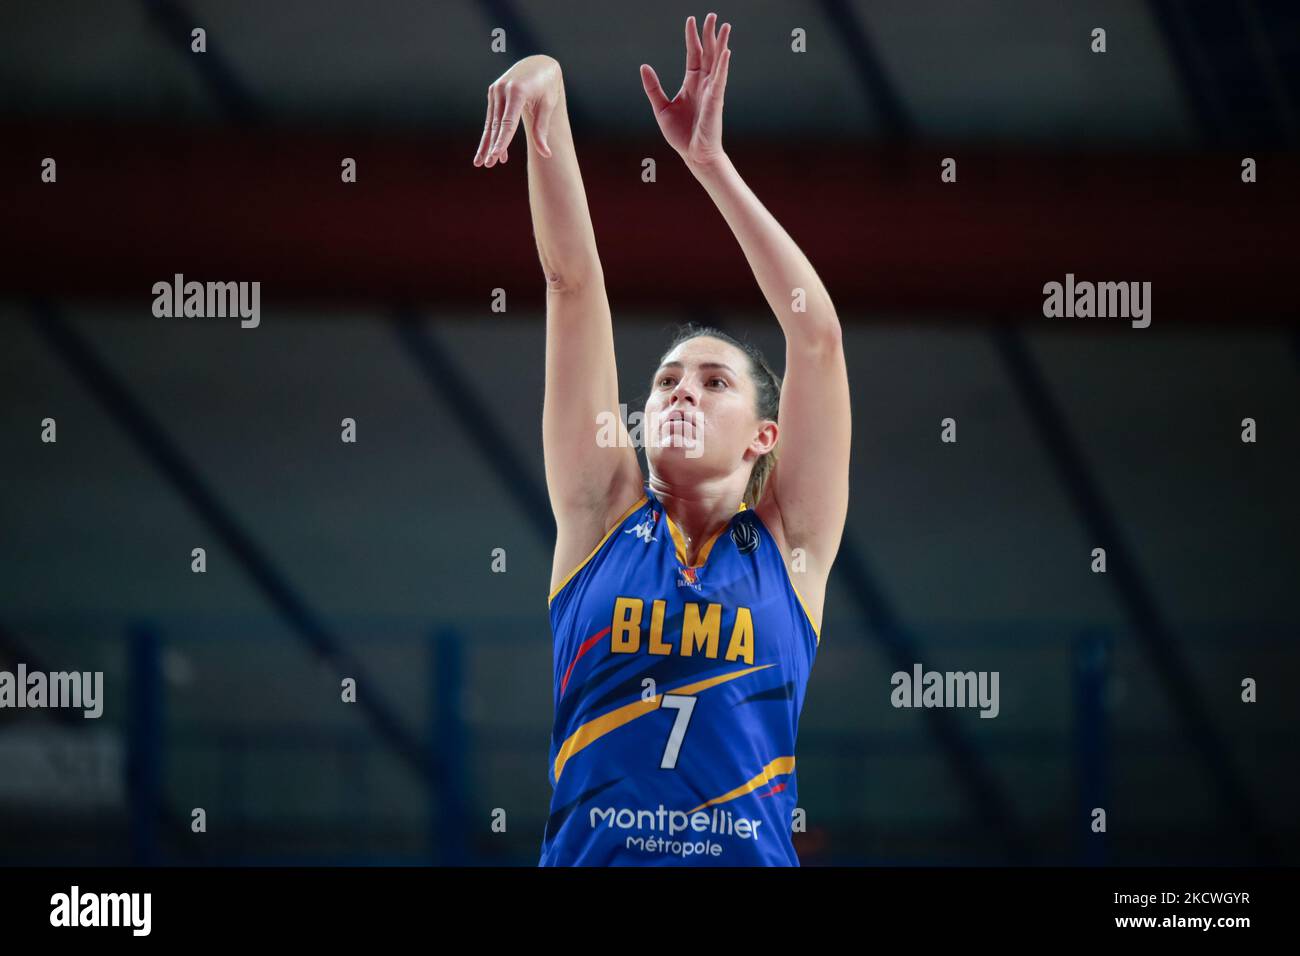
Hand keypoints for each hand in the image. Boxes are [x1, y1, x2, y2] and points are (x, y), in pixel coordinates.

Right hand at [473, 54, 562, 167]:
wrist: (538, 64)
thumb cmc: (547, 87)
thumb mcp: (548, 106)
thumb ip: (542, 130)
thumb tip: (546, 154)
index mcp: (517, 91)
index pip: (508, 122)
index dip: (502, 141)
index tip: (495, 156)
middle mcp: (503, 89)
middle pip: (496, 124)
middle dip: (491, 146)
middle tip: (487, 165)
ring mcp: (496, 90)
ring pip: (491, 122)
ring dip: (488, 143)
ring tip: (482, 162)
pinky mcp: (493, 92)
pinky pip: (492, 117)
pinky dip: (493, 133)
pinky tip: (495, 150)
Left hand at [640, 13, 731, 167]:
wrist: (692, 154)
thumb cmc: (680, 134)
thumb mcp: (661, 107)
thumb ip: (653, 87)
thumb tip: (644, 66)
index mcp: (691, 83)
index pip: (693, 54)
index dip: (692, 37)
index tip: (691, 20)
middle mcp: (704, 84)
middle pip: (708, 53)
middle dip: (710, 34)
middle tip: (713, 15)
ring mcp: (711, 91)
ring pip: (717, 62)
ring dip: (721, 43)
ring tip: (725, 26)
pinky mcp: (715, 101)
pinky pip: (720, 80)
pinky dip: (723, 65)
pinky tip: (726, 51)